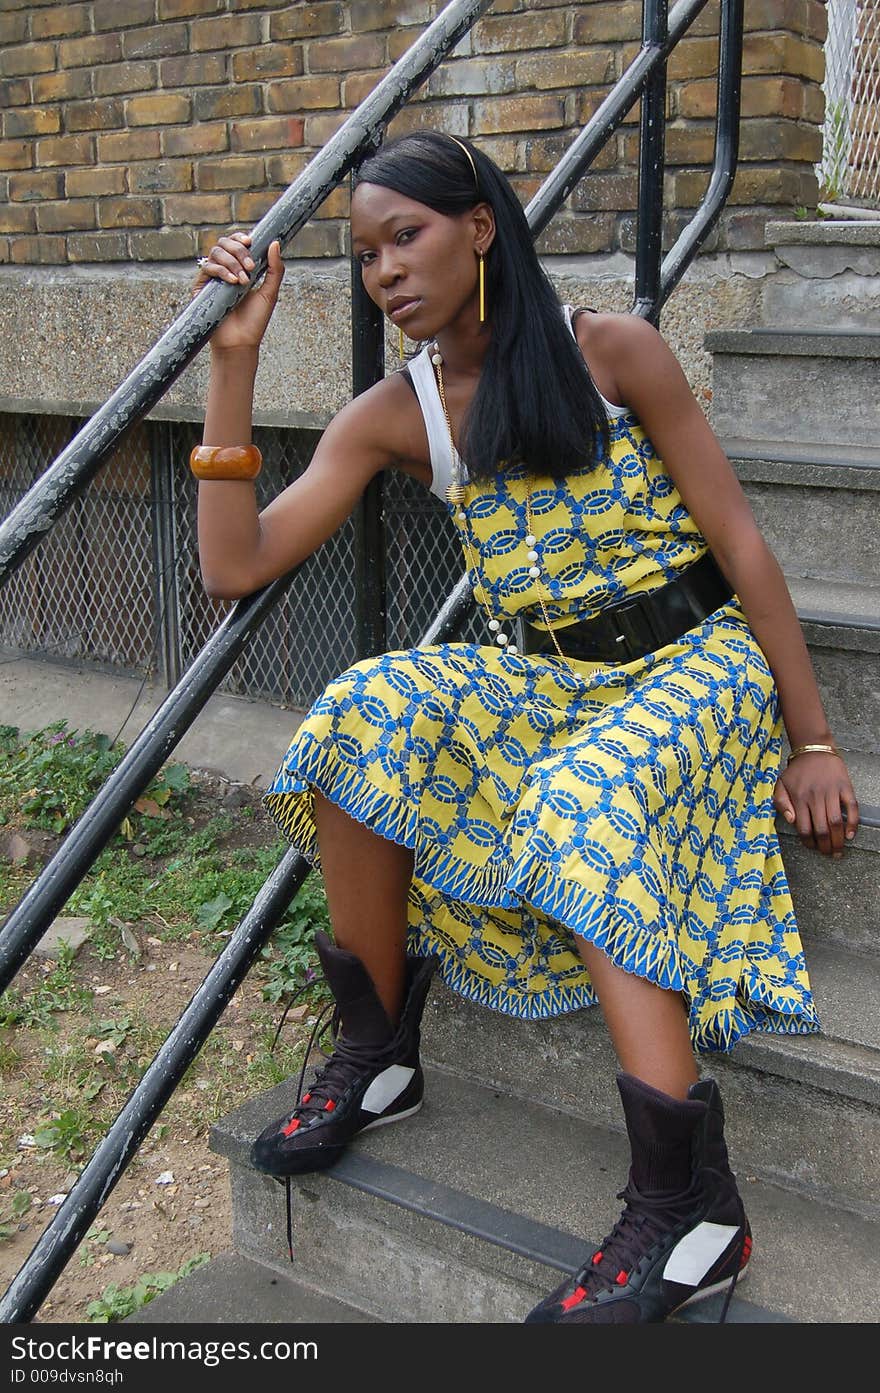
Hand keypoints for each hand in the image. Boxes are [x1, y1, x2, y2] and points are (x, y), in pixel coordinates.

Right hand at [191, 233, 284, 352]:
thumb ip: (275, 269)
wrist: (241, 342)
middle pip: (224, 243)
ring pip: (215, 253)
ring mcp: (212, 278)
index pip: (236, 243)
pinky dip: (221, 271)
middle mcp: (224, 270)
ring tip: (243, 281)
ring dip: (232, 262)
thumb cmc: (255, 321)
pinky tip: (233, 282)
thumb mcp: (270, 293)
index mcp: (240, 268)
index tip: (251, 242)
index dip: (240, 237)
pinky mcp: (201, 288)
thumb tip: (275, 243)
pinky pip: (207, 268)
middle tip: (250, 267)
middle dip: (238, 250)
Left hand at [773, 753, 859, 857]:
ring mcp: (831, 792)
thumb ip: (781, 804)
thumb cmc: (796, 771)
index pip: (804, 828)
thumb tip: (791, 821)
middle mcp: (815, 797)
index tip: (812, 848)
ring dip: (838, 840)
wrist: (814, 750)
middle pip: (821, 829)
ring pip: (836, 822)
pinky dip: (852, 823)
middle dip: (825, 846)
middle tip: (828, 854)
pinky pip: (851, 808)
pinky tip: (850, 834)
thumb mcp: (780, 785)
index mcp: (799, 798)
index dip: (809, 843)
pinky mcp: (845, 787)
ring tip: (839, 850)